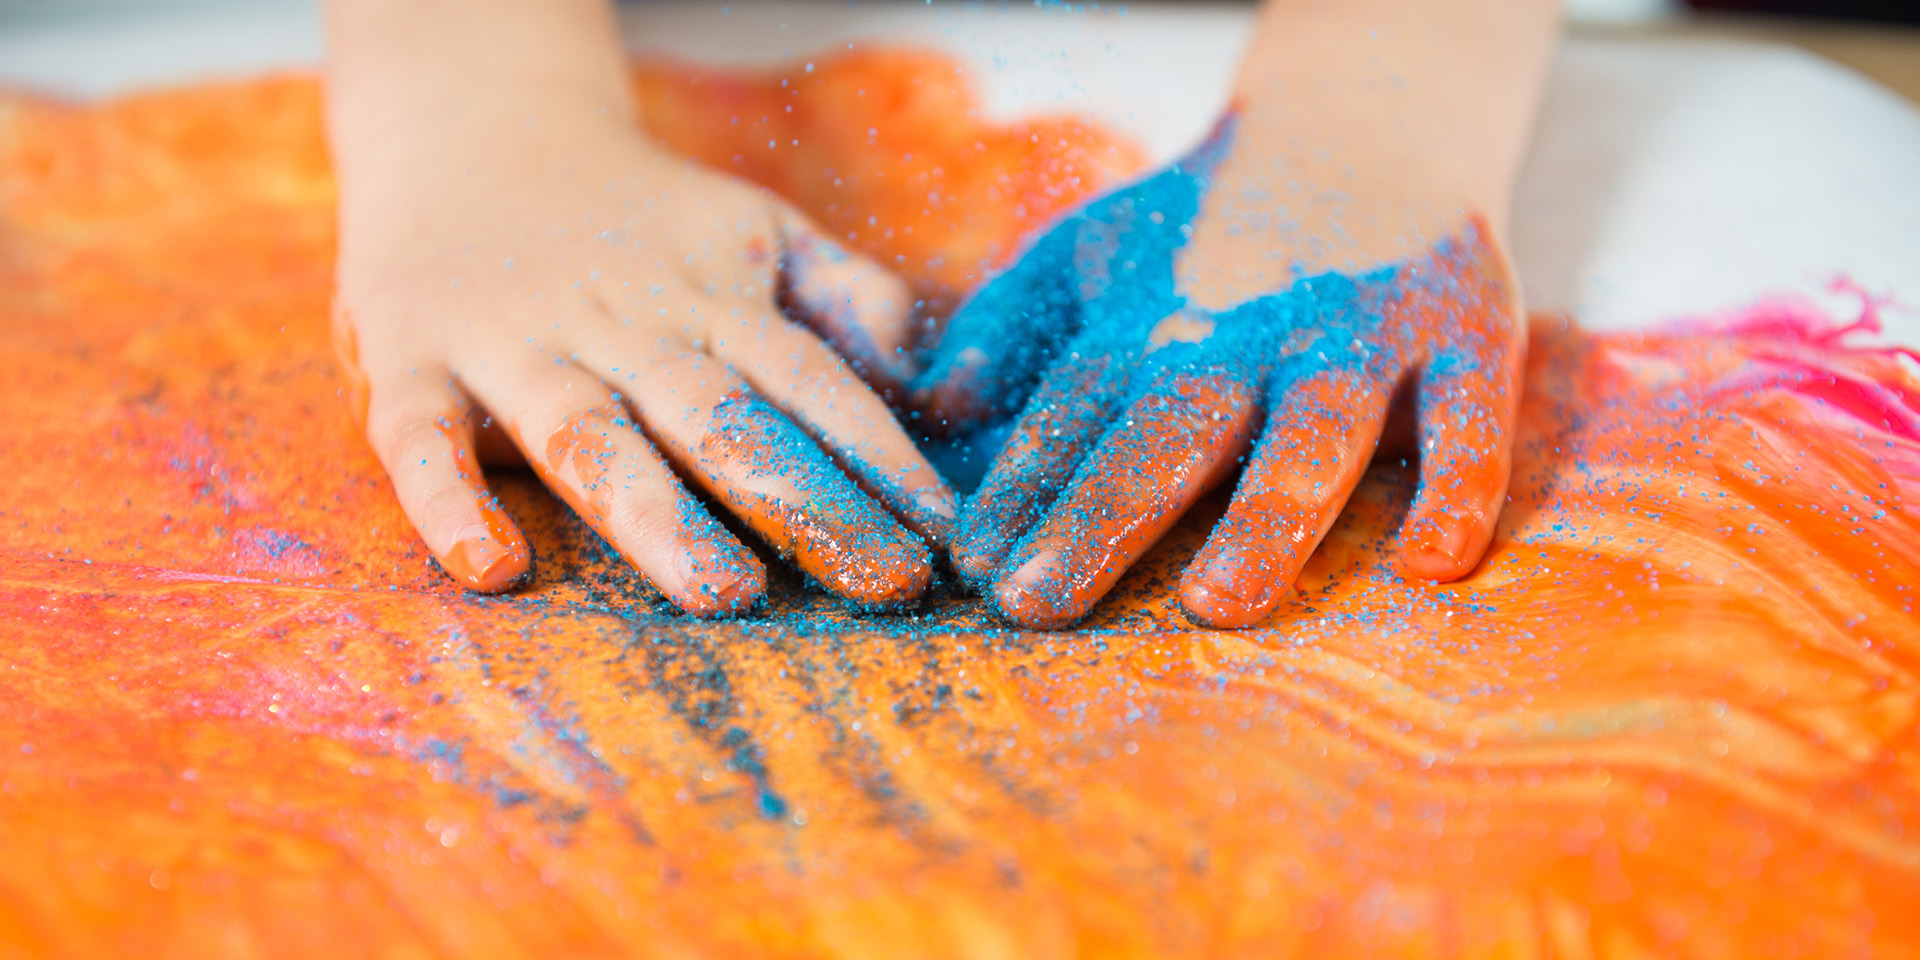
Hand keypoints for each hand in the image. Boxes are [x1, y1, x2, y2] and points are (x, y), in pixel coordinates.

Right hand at [332, 101, 954, 614]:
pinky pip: (421, 439)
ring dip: (656, 513)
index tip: (947, 532)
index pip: (812, 382)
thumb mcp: (755, 229)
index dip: (881, 453)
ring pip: (590, 435)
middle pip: (721, 418)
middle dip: (805, 498)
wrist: (468, 130)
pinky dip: (449, 500)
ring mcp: (514, 346)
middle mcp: (624, 328)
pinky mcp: (411, 363)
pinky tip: (494, 568)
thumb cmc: (638, 215)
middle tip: (882, 579)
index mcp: (713, 303)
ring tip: (723, 592)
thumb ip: (846, 296)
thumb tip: (924, 377)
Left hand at [913, 114, 1524, 629]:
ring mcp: (1364, 331)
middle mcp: (1254, 327)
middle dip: (1102, 513)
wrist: (1368, 121)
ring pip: (1316, 431)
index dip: (1021, 486)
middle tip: (1037, 602)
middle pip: (1173, 428)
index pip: (1076, 410)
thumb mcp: (1091, 249)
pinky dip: (1459, 483)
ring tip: (1217, 602)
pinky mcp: (1469, 330)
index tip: (972, 568)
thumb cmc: (1206, 228)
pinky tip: (1431, 564)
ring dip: (1267, 515)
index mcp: (1156, 317)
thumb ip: (1010, 323)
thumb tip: (937, 404)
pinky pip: (1471, 417)